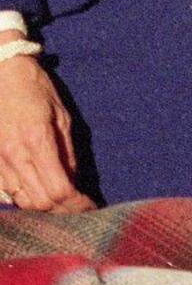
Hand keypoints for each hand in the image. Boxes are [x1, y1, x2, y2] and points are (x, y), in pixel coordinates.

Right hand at [0, 55, 93, 209]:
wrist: (2, 74)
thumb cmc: (36, 90)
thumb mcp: (62, 116)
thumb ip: (68, 152)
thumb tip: (74, 181)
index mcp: (37, 142)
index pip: (59, 190)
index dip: (77, 204)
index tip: (91, 206)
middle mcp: (14, 156)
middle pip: (40, 202)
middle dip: (63, 210)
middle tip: (80, 208)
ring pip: (22, 201)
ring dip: (44, 208)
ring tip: (62, 204)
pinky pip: (6, 192)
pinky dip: (24, 199)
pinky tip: (38, 193)